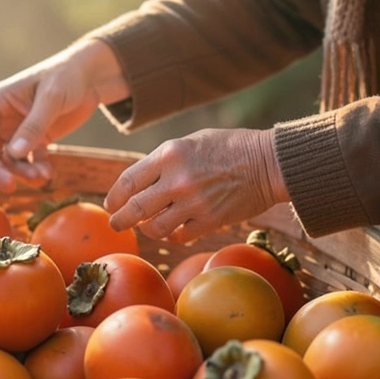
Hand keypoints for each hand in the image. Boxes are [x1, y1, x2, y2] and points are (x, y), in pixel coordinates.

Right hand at [0, 39, 129, 191]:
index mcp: (0, 101)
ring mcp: (21, 130)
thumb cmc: (67, 77)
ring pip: (12, 160)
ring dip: (23, 172)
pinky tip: (48, 173)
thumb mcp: (51, 98)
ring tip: (42, 176)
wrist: (91, 76)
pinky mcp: (38, 138)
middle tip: (11, 187)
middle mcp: (6, 117)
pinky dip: (37, 170)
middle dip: (0, 170)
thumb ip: (33, 126)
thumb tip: (14, 154)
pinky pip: (31, 160)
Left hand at [104, 128, 288, 242]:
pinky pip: (180, 237)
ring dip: (149, 230)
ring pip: (156, 228)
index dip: (115, 196)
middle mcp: (177, 179)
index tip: (111, 204)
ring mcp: (193, 203)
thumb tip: (141, 183)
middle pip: (135, 209)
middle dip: (120, 220)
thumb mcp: (191, 142)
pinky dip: (174, 236)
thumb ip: (164, 161)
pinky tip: (175, 231)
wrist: (268, 162)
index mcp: (169, 154)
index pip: (129, 181)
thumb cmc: (230, 147)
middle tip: (115, 224)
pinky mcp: (210, 221)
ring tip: (148, 227)